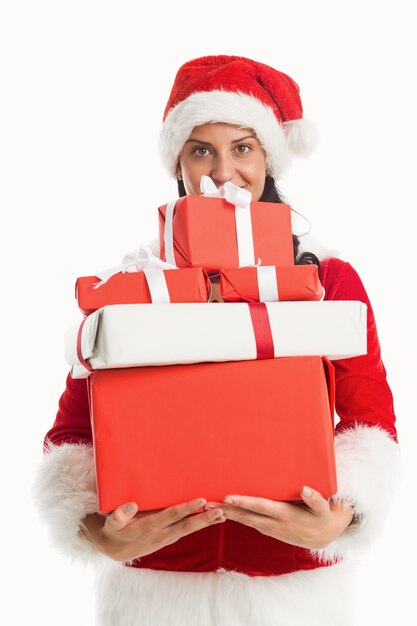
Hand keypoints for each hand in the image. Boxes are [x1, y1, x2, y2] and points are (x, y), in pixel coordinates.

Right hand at [79, 497, 225, 561]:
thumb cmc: (113, 530)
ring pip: (188, 530)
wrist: (113, 550)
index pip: (171, 516)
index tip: (201, 501)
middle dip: (204, 519)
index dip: (187, 509)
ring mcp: (165, 538)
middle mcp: (160, 534)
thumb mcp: (111, 522)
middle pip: (186, 526)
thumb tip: (132, 505)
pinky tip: (209, 520)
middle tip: (221, 511)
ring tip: (222, 515)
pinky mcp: (167, 539)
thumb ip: (119, 514)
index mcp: (148, 527)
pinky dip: (197, 526)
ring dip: (205, 523)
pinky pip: (184, 531)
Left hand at [204, 487, 353, 549]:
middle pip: (244, 515)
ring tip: (206, 507)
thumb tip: (305, 489)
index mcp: (283, 515)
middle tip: (204, 504)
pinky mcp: (267, 528)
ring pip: (243, 520)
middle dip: (224, 509)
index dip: (242, 502)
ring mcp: (268, 527)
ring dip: (224, 514)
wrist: (324, 536)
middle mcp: (272, 523)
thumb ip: (315, 499)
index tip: (226, 498)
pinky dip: (234, 517)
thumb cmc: (322, 517)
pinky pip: (247, 522)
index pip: (258, 507)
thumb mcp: (324, 509)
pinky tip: (222, 512)